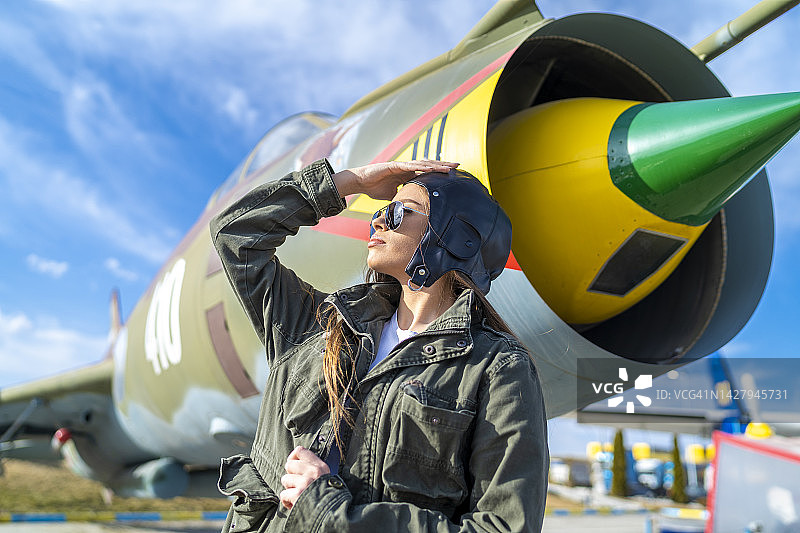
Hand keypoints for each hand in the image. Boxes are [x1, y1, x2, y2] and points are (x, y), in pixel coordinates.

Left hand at [280, 446, 329, 508]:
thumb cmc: (327, 498)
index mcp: (320, 467)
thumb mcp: (325, 478)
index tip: (294, 467)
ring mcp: (305, 482)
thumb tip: (294, 462)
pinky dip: (287, 501)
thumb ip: (313, 469)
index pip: (300, 451)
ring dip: (289, 489)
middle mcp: (313, 472)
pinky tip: (295, 504)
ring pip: (285, 479)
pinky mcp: (298, 494)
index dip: (292, 458)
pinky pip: (283, 494)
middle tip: (298, 485)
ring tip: (298, 495)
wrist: (332, 514)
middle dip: (290, 476)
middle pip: (289, 465)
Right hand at [332, 159, 458, 199]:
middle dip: (443, 165)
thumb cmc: (374, 188)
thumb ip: (401, 199)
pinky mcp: (395, 165)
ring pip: (422, 164)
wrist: (360, 183)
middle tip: (458, 165)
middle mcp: (407, 168)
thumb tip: (408, 210)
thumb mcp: (392, 196)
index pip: (427, 172)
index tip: (452, 173)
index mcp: (407, 174)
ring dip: (436, 165)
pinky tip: (431, 167)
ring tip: (449, 166)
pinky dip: (421, 167)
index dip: (439, 172)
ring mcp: (401, 165)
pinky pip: (410, 166)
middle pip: (429, 165)